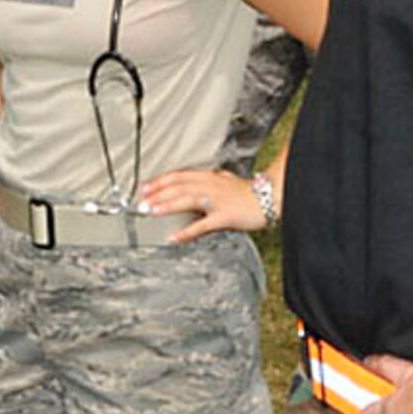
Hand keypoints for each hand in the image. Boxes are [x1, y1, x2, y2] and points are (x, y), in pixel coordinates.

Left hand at [141, 167, 264, 241]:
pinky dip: (186, 231)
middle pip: (178, 186)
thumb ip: (213, 180)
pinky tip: (174, 237)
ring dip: (166, 206)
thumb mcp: (228, 180)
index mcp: (210, 176)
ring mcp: (217, 200)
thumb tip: (203, 179)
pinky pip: (202, 225)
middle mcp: (211, 185)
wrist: (271, 198)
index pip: (179, 176)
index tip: (145, 187)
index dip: (160, 181)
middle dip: (157, 193)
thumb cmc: (250, 192)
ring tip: (151, 212)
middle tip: (141, 201)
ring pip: (186, 200)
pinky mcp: (225, 216)